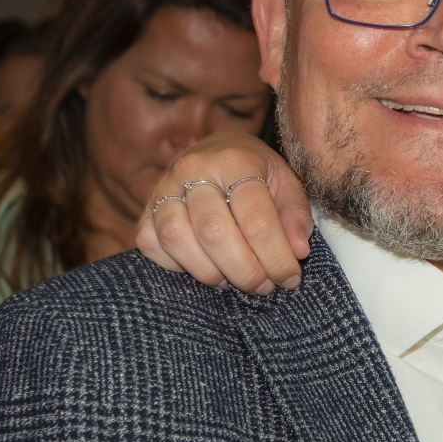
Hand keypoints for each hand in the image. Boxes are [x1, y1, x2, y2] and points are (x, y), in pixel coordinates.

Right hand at [136, 133, 312, 293]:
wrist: (218, 155)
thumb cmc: (258, 176)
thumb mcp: (288, 186)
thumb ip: (296, 217)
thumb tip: (298, 251)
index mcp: (235, 160)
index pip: (256, 220)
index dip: (276, 258)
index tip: (290, 278)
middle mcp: (192, 169)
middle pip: (214, 232)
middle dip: (245, 271)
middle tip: (264, 286)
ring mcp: (162, 189)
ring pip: (177, 239)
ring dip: (211, 272)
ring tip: (235, 280)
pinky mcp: (143, 211)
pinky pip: (153, 247)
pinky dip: (179, 267)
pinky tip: (207, 267)